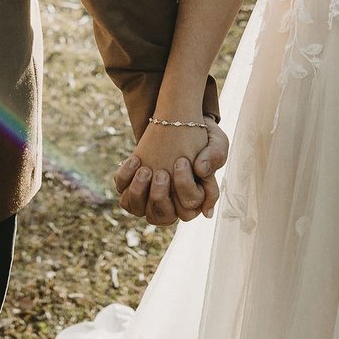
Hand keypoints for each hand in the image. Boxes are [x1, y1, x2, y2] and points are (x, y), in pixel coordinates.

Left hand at [114, 118, 228, 226]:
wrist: (176, 121)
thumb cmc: (201, 136)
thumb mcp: (215, 142)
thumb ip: (215, 156)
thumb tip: (201, 170)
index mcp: (194, 199)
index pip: (187, 210)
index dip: (184, 187)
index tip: (180, 161)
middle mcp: (171, 203)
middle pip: (162, 217)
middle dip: (159, 196)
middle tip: (161, 172)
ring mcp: (149, 196)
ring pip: (137, 209)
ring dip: (139, 191)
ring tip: (145, 169)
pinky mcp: (132, 185)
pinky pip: (123, 193)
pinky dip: (125, 177)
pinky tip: (135, 159)